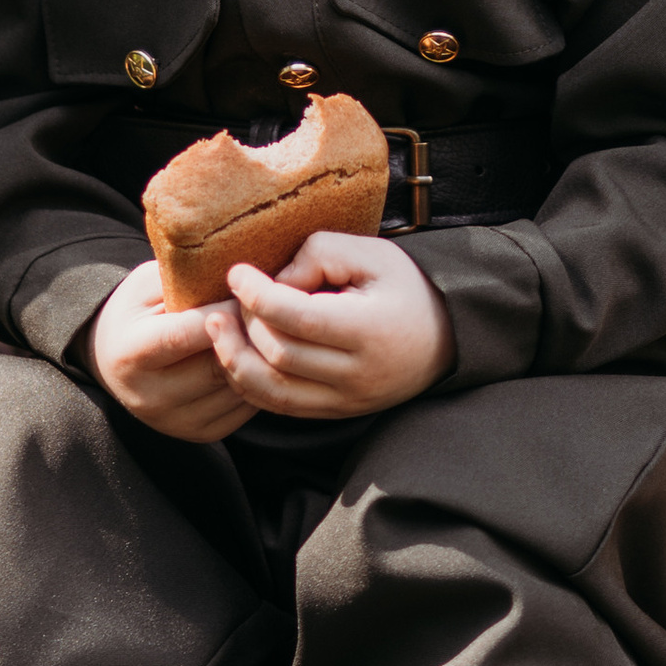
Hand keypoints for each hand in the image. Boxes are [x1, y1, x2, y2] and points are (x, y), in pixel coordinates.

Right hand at [85, 260, 258, 441]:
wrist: (111, 356)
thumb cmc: (137, 310)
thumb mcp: (149, 284)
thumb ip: (187, 280)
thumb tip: (239, 276)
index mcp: (132, 353)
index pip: (188, 333)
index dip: (227, 310)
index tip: (252, 290)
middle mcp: (150, 396)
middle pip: (218, 365)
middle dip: (250, 335)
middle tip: (272, 309)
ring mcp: (176, 421)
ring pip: (238, 388)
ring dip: (260, 360)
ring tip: (270, 331)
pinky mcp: (200, 433)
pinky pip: (245, 406)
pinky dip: (259, 381)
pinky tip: (259, 356)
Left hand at [213, 230, 454, 421]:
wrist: (447, 336)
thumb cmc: (406, 287)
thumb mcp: (375, 253)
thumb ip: (321, 253)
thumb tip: (274, 280)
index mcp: (370, 330)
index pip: (298, 318)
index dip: (257, 295)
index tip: (237, 272)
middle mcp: (358, 374)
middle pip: (279, 355)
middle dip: (246, 323)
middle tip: (233, 295)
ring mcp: (346, 400)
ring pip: (271, 392)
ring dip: (235, 360)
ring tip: (218, 328)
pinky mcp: (336, 412)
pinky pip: (280, 406)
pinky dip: (250, 382)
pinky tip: (237, 353)